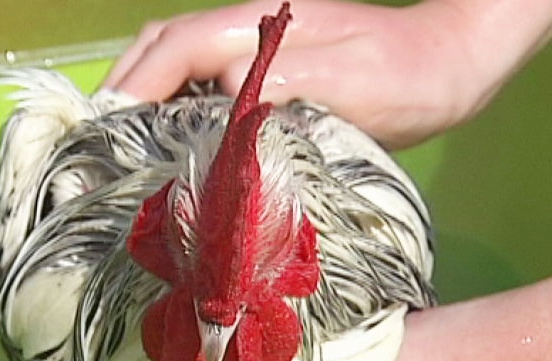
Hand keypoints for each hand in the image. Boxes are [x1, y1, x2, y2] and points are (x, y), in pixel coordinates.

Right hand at [104, 0, 551, 148]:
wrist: (449, 64)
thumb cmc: (408, 79)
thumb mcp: (353, 83)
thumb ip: (285, 78)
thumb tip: (219, 85)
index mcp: (259, 25)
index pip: (176, 49)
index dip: (135, 88)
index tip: (103, 133)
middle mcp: (247, 28)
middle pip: (163, 45)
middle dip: (126, 87)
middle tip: (102, 141)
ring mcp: (256, 44)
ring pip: (179, 59)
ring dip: (145, 93)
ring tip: (127, 143)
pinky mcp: (268, 66)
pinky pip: (203, 78)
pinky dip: (174, 102)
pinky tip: (174, 137)